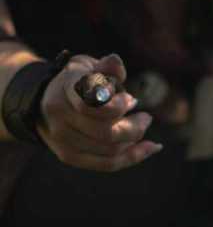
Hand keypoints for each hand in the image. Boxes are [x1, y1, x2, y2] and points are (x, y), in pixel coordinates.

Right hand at [38, 53, 162, 170]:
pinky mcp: (69, 156)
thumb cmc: (79, 81)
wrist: (46, 101)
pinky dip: (133, 156)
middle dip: (134, 126)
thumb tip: (115, 62)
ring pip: (110, 150)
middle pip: (106, 133)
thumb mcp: (90, 66)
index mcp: (66, 88)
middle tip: (146, 117)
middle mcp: (59, 116)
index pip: (92, 105)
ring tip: (141, 124)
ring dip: (134, 139)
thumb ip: (106, 67)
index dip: (117, 106)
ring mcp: (61, 139)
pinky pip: (107, 164)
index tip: (129, 99)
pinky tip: (152, 147)